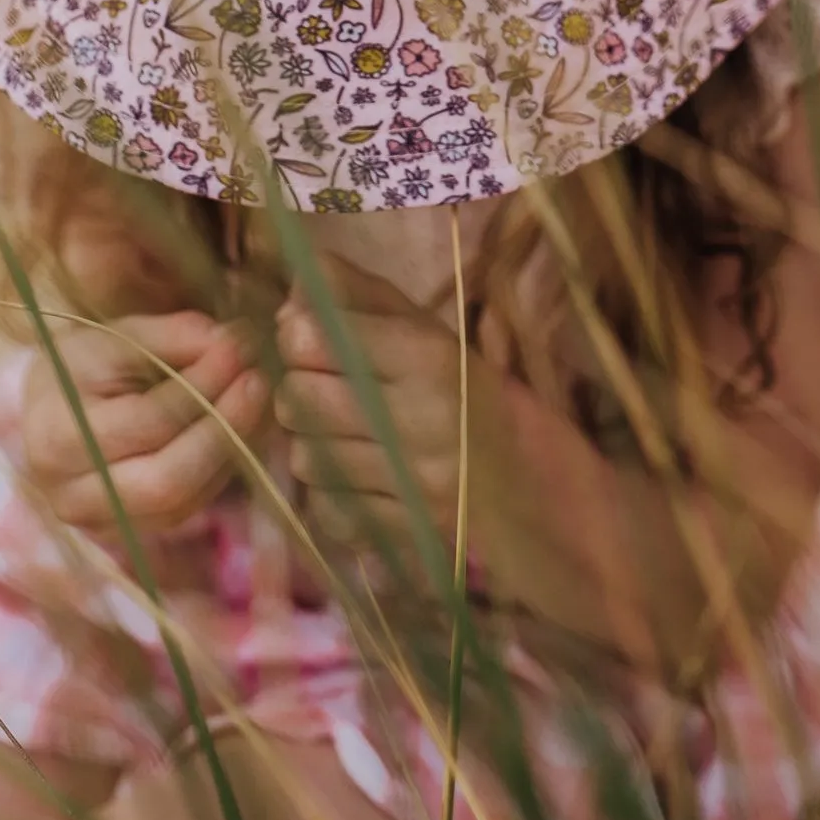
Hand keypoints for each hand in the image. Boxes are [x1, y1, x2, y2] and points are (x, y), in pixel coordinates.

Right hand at [24, 312, 270, 530]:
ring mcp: (100, 524)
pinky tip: (240, 430)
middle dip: (223, 429)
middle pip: (167, 481)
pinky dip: (221, 470)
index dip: (202, 385)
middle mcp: (71, 495)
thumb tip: (230, 342)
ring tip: (255, 399)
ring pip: (184, 504)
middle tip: (257, 380)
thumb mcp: (115, 337)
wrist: (47, 411)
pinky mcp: (130, 534)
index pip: (147, 420)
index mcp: (57, 437)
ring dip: (230, 450)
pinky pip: (188, 511)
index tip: (240, 346)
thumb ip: (170, 336)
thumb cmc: (82, 367)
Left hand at [274, 256, 481, 557]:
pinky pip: (327, 509)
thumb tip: (293, 288)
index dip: (295, 336)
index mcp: (429, 356)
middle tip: (319, 389)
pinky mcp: (408, 531)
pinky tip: (355, 478)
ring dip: (311, 445)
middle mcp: (425, 418)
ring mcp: (418, 482)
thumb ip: (357, 296)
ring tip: (341, 435)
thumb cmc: (461, 388)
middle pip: (298, 398)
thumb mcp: (421, 328)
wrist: (526, 474)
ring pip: (306, 457)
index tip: (308, 340)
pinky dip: (330, 494)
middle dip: (297, 390)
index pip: (311, 338)